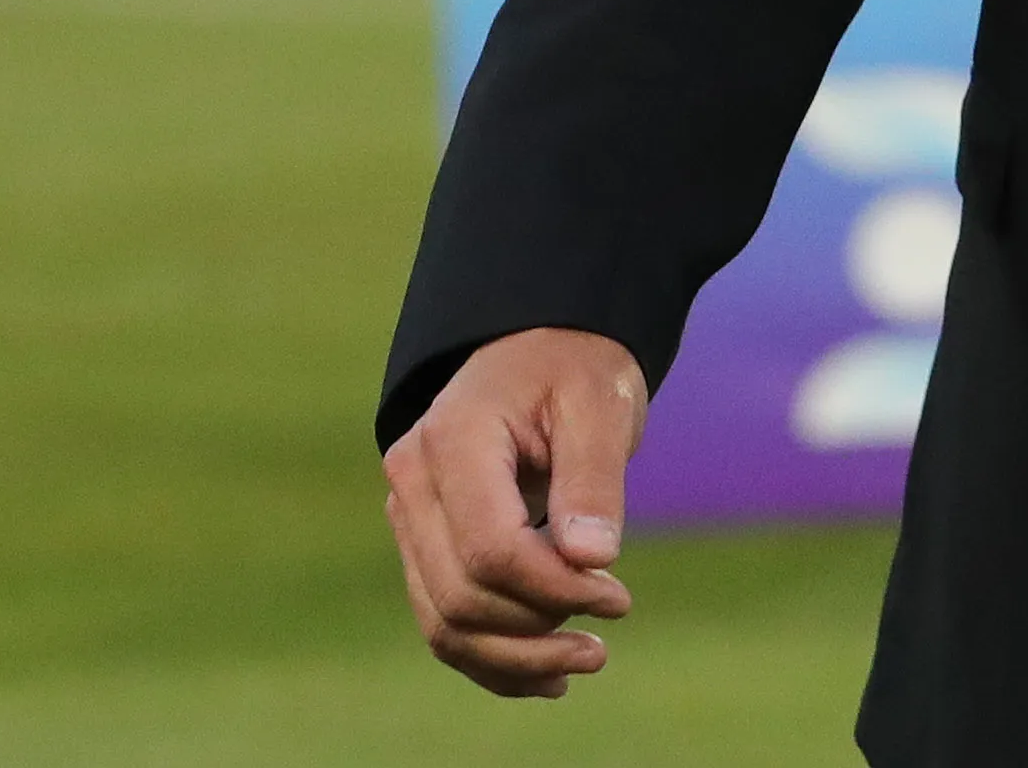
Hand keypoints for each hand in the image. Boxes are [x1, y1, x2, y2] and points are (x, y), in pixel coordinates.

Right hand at [383, 327, 648, 696]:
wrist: (540, 349)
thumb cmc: (575, 369)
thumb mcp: (600, 405)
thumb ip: (593, 479)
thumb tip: (590, 560)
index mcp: (452, 438)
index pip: (491, 549)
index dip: (555, 589)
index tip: (617, 596)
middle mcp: (413, 480)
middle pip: (463, 596)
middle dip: (540, 628)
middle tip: (613, 618)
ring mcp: (409, 516)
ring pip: (445, 623)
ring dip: (516, 660)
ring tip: (590, 658)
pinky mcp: (423, 546)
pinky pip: (443, 623)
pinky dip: (492, 661)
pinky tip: (549, 678)